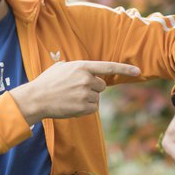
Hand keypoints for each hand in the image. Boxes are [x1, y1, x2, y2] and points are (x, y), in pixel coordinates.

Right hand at [10, 60, 140, 125]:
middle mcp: (86, 79)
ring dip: (87, 99)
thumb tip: (86, 70)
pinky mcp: (83, 107)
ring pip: (97, 98)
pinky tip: (72, 106)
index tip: (138, 71)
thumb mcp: (61, 67)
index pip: (108, 67)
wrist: (36, 98)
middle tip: (75, 90)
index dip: (124, 69)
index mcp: (81, 66)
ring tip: (70, 98)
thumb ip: (77, 67)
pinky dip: (85, 109)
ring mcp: (85, 93)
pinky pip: (93, 108)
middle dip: (93, 88)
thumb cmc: (47, 82)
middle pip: (102, 86)